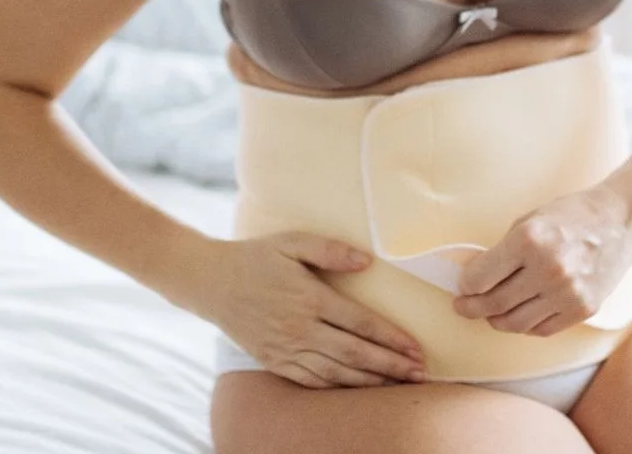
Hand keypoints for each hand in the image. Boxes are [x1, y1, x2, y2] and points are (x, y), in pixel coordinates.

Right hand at [199, 232, 426, 388]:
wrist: (211, 282)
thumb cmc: (256, 258)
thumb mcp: (292, 242)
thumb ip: (330, 249)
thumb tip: (367, 262)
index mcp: (309, 298)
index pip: (360, 323)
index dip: (391, 337)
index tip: (416, 348)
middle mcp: (300, 328)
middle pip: (354, 353)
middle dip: (391, 365)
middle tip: (419, 374)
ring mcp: (286, 349)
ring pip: (336, 372)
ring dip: (370, 381)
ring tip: (399, 385)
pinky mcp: (274, 362)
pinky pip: (311, 381)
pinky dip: (338, 388)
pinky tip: (358, 390)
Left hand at [452, 185, 631, 336]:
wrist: (620, 222)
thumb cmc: (570, 216)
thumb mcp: (529, 220)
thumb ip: (503, 251)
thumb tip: (475, 279)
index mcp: (529, 240)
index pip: (480, 278)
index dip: (465, 286)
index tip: (462, 287)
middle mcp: (548, 269)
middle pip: (495, 304)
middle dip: (471, 308)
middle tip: (463, 307)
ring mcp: (568, 292)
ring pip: (516, 323)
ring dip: (496, 321)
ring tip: (489, 314)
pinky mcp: (583, 309)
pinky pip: (542, 329)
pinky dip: (525, 326)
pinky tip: (519, 315)